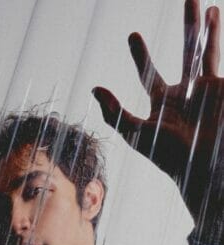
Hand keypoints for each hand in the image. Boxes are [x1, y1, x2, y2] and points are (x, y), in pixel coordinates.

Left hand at [93, 0, 222, 209]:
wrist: (204, 167)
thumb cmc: (170, 156)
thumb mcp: (138, 134)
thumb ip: (116, 113)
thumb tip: (94, 88)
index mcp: (164, 102)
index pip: (150, 74)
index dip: (142, 55)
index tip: (134, 35)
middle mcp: (187, 92)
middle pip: (187, 50)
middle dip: (188, 24)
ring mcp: (208, 90)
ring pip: (208, 51)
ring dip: (208, 28)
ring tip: (208, 6)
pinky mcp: (223, 90)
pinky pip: (220, 61)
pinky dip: (220, 41)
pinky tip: (221, 17)